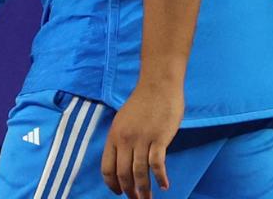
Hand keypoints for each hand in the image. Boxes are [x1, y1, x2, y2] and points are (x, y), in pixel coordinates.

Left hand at [101, 81, 183, 198]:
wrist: (158, 85)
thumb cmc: (143, 102)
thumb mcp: (123, 120)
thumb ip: (122, 139)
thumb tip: (124, 159)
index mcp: (114, 135)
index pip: (107, 167)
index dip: (112, 184)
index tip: (118, 192)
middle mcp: (125, 139)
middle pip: (123, 173)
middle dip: (129, 191)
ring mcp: (142, 139)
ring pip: (139, 173)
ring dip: (144, 190)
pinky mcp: (159, 138)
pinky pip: (157, 164)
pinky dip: (160, 178)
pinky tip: (165, 185)